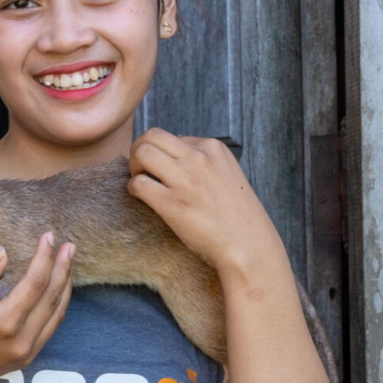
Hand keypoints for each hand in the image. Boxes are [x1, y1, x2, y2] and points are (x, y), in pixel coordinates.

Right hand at [0, 232, 73, 382]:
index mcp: (4, 324)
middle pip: (52, 298)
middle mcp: (21, 341)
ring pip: (56, 315)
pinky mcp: (25, 358)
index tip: (48, 236)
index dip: (44, 257)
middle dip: (62, 269)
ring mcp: (26, 353)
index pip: (35, 283)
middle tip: (70, 246)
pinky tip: (57, 291)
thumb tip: (3, 252)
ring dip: (64, 287)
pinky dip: (57, 306)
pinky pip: (50, 328)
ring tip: (67, 263)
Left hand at [127, 128, 285, 278]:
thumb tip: (173, 153)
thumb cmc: (237, 215)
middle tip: (141, 169)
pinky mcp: (172, 203)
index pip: (173, 137)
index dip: (164, 154)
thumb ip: (204, 161)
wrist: (249, 245)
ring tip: (141, 181)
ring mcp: (185, 179)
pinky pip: (139, 183)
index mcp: (214, 148)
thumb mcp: (228, 174)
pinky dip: (133, 189)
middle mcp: (199, 158)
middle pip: (151, 136)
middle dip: (139, 150)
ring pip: (142, 153)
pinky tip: (141, 198)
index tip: (165, 171)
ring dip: (134, 166)